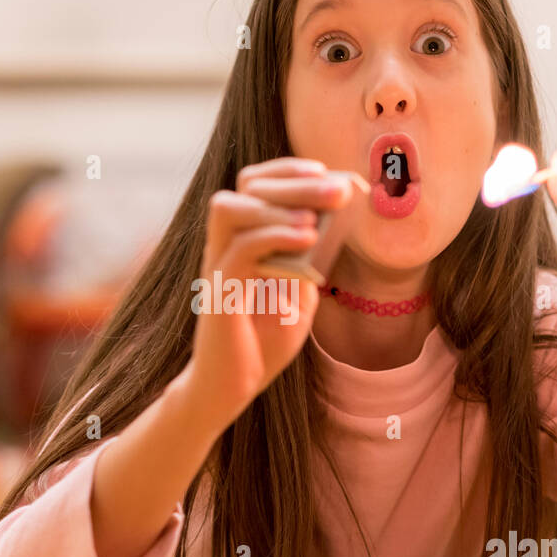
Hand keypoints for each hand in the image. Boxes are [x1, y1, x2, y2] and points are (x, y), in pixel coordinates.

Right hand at [184, 157, 352, 428]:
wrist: (233, 386)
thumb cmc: (264, 342)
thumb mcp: (299, 293)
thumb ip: (310, 259)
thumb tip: (336, 221)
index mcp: (242, 239)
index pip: (254, 182)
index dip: (287, 169)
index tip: (326, 171)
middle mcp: (224, 244)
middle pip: (247, 186)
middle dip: (296, 180)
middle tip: (339, 189)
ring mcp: (218, 265)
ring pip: (229, 207)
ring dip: (279, 203)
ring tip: (317, 217)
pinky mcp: (219, 290)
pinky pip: (240, 249)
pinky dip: (275, 236)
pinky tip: (308, 239)